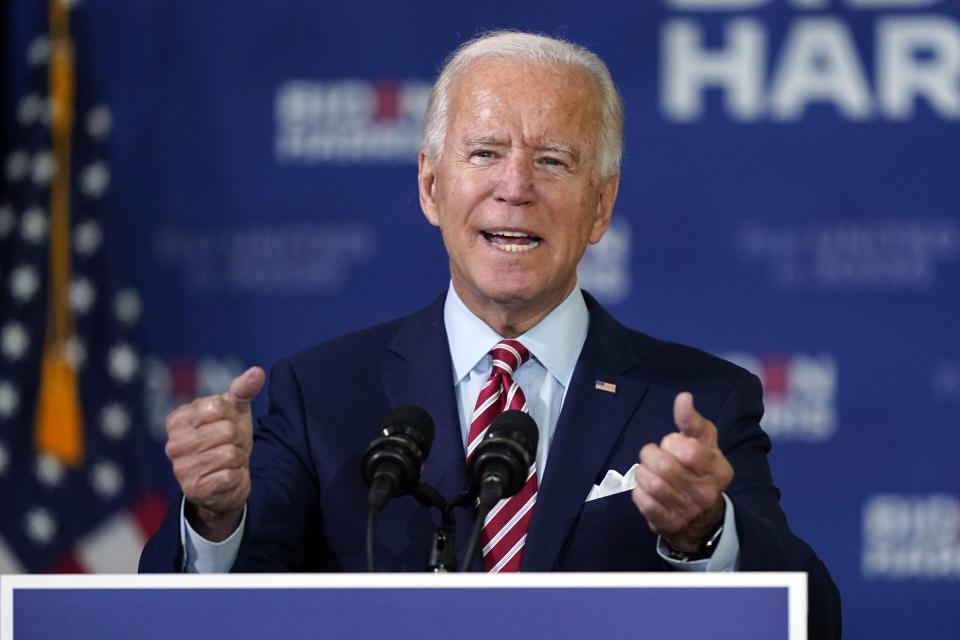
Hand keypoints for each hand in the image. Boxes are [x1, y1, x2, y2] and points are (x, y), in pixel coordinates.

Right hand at [164, 366, 265, 540]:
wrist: (227, 482)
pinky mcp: (194, 490)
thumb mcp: (236, 412)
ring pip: (230, 453)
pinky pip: (230, 475)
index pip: (217, 406)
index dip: (231, 416)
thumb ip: (244, 389)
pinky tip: (225, 477)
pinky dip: (235, 476)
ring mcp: (181, 469)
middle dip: (237, 439)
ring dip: (237, 458)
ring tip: (227, 462)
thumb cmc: (228, 441)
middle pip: (226, 431)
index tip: (226, 425)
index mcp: (178, 419)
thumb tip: (257, 371)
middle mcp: (173, 444)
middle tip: (230, 447)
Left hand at [631, 392, 732, 551]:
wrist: (702, 518)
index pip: (688, 450)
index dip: (671, 442)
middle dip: (650, 454)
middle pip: (665, 466)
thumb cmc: (699, 469)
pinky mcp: (669, 525)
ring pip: (652, 484)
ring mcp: (688, 512)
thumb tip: (683, 398)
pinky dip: (638, 489)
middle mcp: (706, 493)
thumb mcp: (703, 444)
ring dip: (642, 471)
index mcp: (719, 470)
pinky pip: (642, 501)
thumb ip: (692, 421)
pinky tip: (645, 487)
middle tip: (652, 455)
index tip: (671, 444)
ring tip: (648, 469)